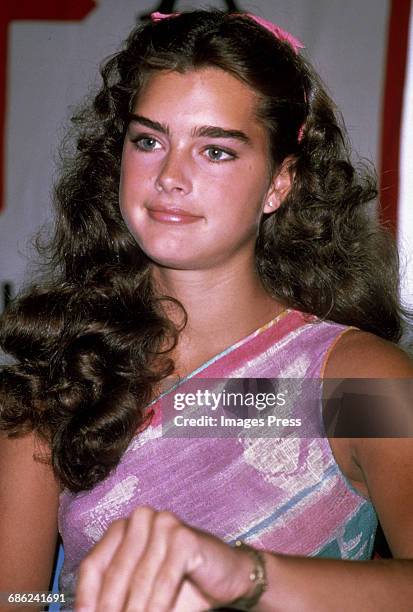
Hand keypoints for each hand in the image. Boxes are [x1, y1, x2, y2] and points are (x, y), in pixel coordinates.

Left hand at [74, 505, 255, 611]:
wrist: (227, 576)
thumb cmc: (180, 585)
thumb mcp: (141, 593)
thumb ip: (116, 599)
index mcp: (123, 528)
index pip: (93, 565)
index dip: (86, 598)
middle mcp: (141, 519)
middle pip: (114, 572)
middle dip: (111, 608)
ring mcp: (164, 524)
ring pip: (139, 579)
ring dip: (135, 611)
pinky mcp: (186, 537)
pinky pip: (165, 579)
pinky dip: (158, 605)